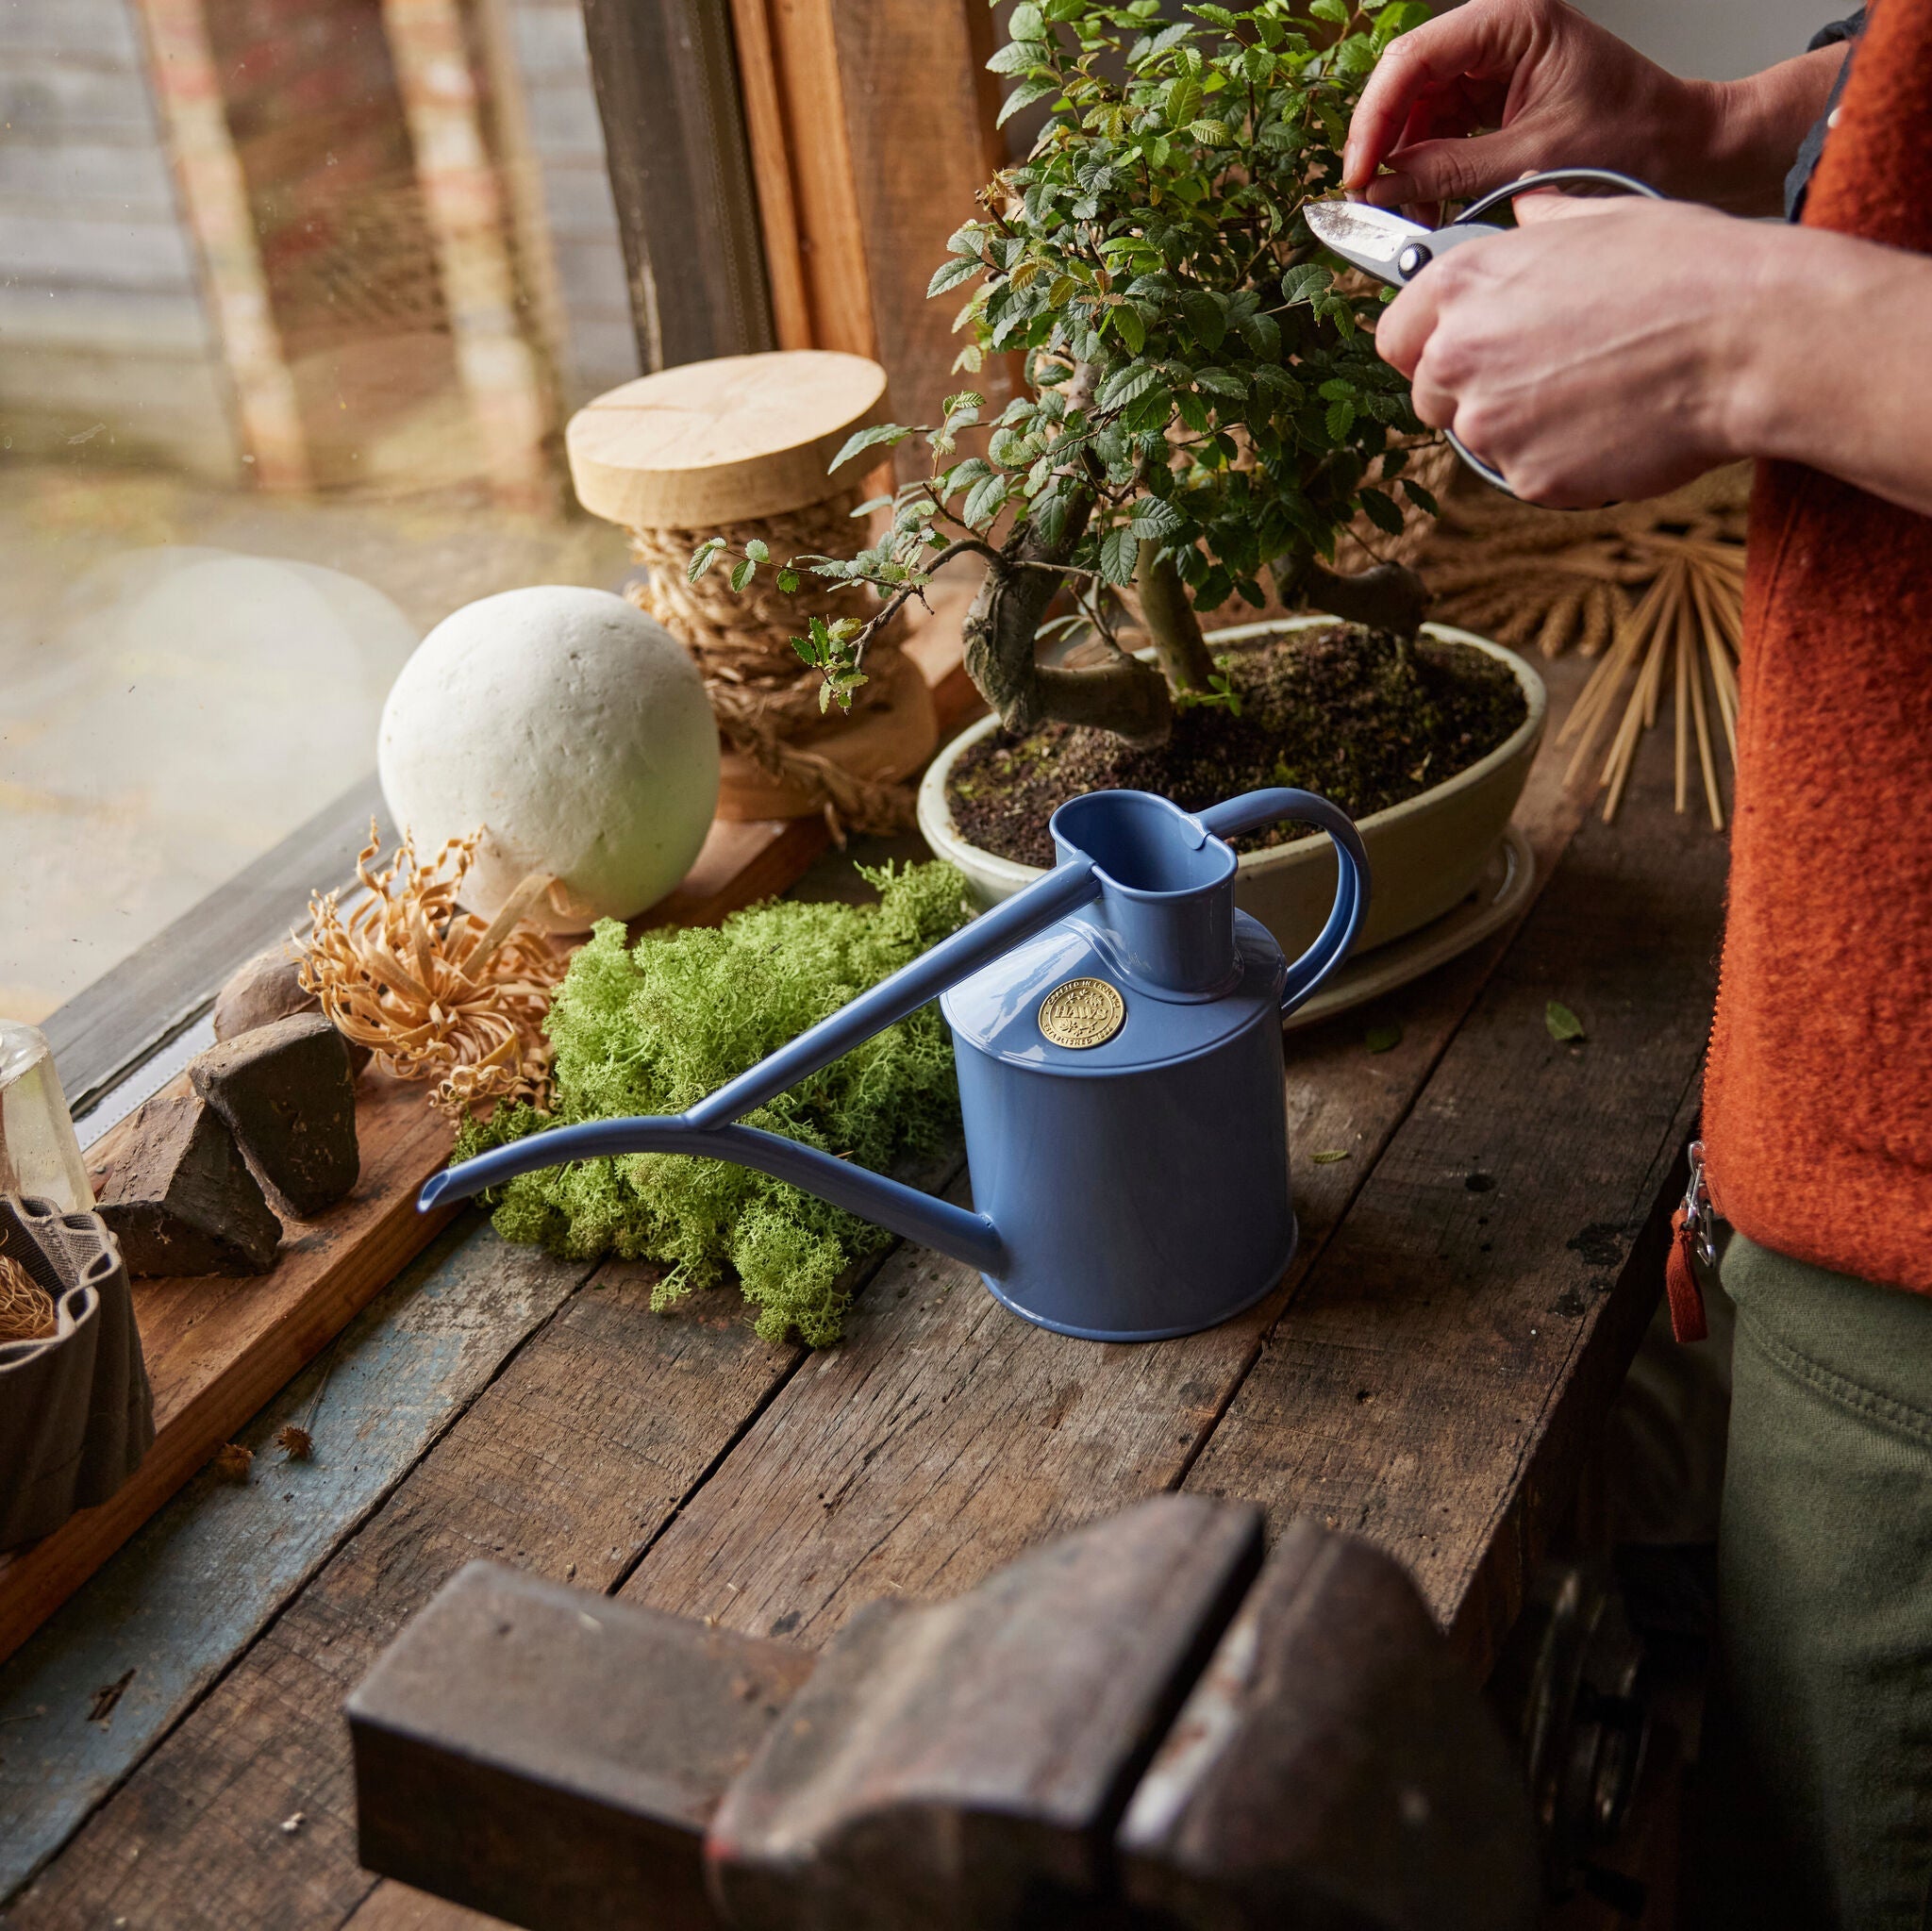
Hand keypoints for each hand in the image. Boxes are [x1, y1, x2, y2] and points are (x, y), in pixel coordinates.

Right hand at [1342, 0, 1843, 218]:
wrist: (1684, 151)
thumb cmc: (1635, 139)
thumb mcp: (1532, 160)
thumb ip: (1448, 171)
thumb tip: (1382, 188)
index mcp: (1512, 21)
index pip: (1413, 60)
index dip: (1374, 120)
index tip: (1358, 175)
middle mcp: (1498, 32)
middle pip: (1408, 84)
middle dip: (1386, 146)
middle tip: (1372, 199)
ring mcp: (1495, 64)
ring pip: (1418, 112)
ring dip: (1406, 164)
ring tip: (1408, 210)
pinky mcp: (1496, 97)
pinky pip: (1441, 130)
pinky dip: (1428, 169)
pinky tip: (1428, 199)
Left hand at [1373, 200, 1757, 506]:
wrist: (1749, 339)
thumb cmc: (1688, 270)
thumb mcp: (1606, 219)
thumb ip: (1544, 224)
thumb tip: (1526, 211)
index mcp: (1464, 284)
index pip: (1395, 336)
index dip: (1424, 346)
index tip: (1454, 350)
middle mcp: (1458, 355)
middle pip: (1430, 395)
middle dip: (1473, 390)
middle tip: (1545, 373)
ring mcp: (1488, 424)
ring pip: (1480, 439)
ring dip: (1520, 426)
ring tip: (1596, 392)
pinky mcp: (1526, 477)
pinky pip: (1528, 475)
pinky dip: (1562, 461)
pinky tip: (1616, 424)